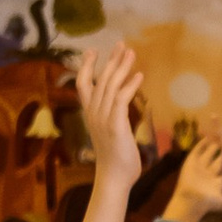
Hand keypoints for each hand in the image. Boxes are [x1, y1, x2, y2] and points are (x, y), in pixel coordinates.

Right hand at [80, 40, 145, 182]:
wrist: (114, 177)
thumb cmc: (115, 158)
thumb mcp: (110, 133)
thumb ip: (112, 117)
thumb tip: (118, 108)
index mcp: (90, 114)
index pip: (83, 84)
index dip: (87, 66)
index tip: (93, 50)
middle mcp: (93, 113)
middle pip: (99, 79)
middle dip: (111, 60)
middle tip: (120, 44)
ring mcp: (103, 118)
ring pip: (110, 85)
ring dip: (121, 67)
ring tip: (130, 52)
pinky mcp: (115, 125)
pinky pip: (121, 99)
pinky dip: (130, 86)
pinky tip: (139, 75)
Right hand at [165, 135, 221, 221]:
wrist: (189, 201)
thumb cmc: (206, 201)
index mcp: (219, 179)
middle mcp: (210, 171)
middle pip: (219, 158)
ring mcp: (201, 166)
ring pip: (209, 152)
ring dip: (214, 144)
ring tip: (220, 134)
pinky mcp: (191, 161)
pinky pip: (197, 150)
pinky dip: (202, 143)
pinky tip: (207, 136)